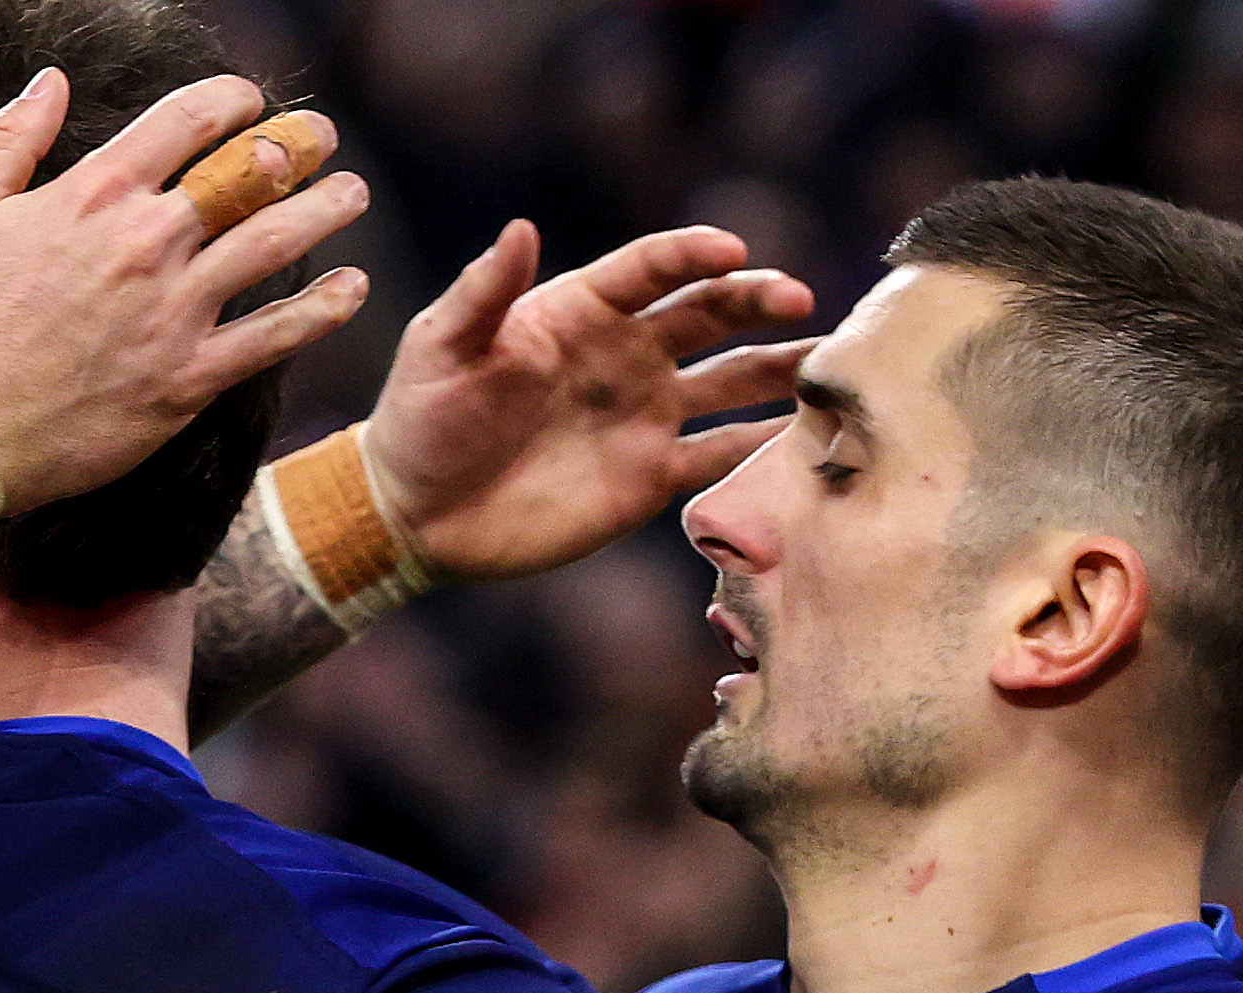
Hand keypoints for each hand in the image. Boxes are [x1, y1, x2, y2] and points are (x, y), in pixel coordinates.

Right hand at [0, 70, 372, 511]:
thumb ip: (10, 138)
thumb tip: (49, 80)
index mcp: (94, 194)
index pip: (185, 120)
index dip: (228, 99)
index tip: (249, 101)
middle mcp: (145, 244)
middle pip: (245, 173)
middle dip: (294, 145)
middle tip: (320, 136)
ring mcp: (174, 312)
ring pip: (273, 243)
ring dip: (324, 211)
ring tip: (353, 193)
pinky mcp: (188, 380)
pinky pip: (272, 336)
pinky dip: (320, 309)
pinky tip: (352, 288)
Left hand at [362, 222, 816, 581]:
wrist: (417, 513)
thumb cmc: (422, 416)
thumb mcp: (442, 345)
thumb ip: (484, 291)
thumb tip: (519, 230)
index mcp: (580, 311)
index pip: (653, 269)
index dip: (694, 256)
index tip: (732, 253)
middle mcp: (625, 355)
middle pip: (709, 314)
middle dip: (758, 303)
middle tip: (801, 303)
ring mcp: (644, 415)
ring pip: (730, 381)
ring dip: (777, 370)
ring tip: (825, 367)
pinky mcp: (649, 478)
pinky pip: (718, 457)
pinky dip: (761, 449)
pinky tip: (803, 440)